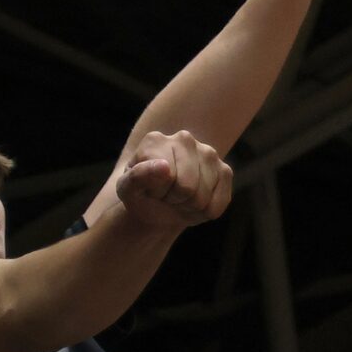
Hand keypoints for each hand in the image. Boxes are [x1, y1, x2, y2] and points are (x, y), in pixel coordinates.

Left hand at [109, 129, 230, 231]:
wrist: (157, 206)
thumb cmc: (140, 194)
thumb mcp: (127, 189)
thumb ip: (138, 177)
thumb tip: (164, 167)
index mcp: (155, 140)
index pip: (164, 177)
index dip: (156, 191)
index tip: (149, 188)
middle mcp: (184, 139)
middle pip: (187, 187)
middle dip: (173, 199)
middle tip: (165, 195)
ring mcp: (208, 153)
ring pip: (202, 197)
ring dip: (188, 206)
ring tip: (178, 197)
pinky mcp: (225, 170)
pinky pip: (217, 204)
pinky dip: (204, 212)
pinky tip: (194, 202)